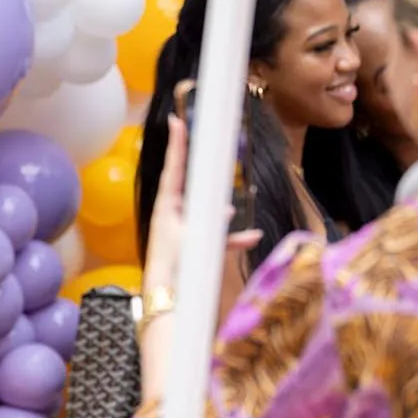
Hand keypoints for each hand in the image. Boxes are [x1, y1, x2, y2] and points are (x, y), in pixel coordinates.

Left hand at [143, 86, 263, 287]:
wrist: (166, 297)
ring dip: (218, 204)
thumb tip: (228, 211)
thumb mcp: (193, 239)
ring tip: (230, 200)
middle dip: (198, 165)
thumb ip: (211, 224)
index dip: (177, 145)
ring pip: (204, 208)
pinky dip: (231, 236)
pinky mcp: (193, 246)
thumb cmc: (175, 266)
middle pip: (189, 183)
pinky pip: (215, 234)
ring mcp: (183, 230)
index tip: (176, 121)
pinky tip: (251, 237)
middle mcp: (174, 215)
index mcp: (167, 207)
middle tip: (201, 141)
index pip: (175, 169)